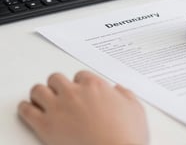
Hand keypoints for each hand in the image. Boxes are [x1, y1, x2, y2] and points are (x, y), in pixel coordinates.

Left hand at [18, 71, 147, 144]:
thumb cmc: (126, 135)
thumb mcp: (135, 108)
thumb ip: (125, 94)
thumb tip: (118, 90)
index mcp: (95, 85)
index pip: (80, 75)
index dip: (79, 83)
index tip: (80, 90)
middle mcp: (74, 92)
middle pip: (56, 78)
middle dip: (58, 84)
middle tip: (60, 92)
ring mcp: (58, 108)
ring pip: (38, 90)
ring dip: (41, 93)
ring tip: (42, 99)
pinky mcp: (45, 126)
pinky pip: (27, 110)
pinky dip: (26, 109)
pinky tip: (29, 110)